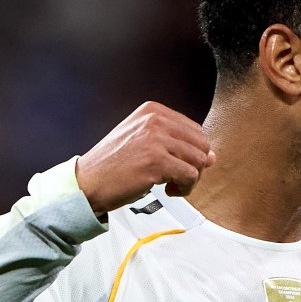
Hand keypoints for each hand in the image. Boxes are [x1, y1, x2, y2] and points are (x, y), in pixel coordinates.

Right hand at [76, 101, 215, 214]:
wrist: (88, 182)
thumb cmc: (114, 165)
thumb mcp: (144, 143)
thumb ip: (177, 144)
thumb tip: (212, 156)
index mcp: (153, 111)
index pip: (196, 130)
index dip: (192, 153)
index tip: (177, 165)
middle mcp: (155, 120)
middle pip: (202, 145)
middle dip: (195, 166)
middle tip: (177, 178)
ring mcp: (155, 139)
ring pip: (200, 161)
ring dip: (190, 179)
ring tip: (171, 185)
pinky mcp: (156, 161)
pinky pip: (190, 176)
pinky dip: (184, 188)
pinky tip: (167, 190)